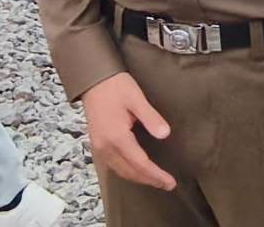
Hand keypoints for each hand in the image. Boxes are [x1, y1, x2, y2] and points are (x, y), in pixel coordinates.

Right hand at [79, 72, 174, 188]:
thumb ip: (151, 118)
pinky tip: (136, 170)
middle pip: (129, 172)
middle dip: (149, 180)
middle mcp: (105, 146)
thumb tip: (165, 134)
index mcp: (117, 136)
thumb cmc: (115, 86)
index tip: (170, 182)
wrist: (92, 80)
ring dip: (137, 178)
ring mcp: (98, 147)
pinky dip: (126, 172)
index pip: (140, 163)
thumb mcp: (137, 98)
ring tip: (155, 180)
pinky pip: (112, 165)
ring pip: (120, 171)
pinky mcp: (96, 144)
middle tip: (167, 185)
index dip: (156, 175)